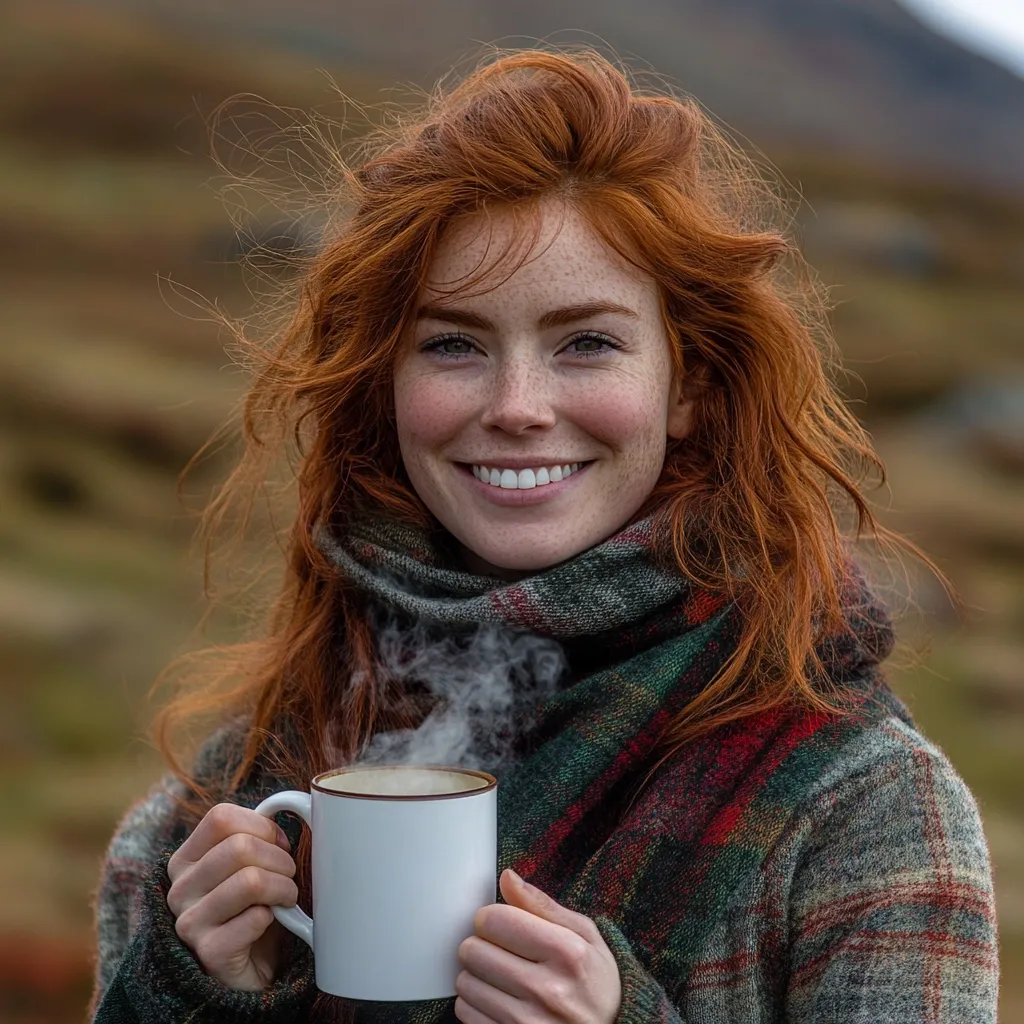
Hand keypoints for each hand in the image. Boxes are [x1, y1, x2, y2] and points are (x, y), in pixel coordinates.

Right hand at [166, 803, 297, 990]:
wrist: (249, 969)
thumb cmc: (253, 907)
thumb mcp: (251, 865)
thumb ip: (259, 836)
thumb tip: (292, 805)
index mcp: (185, 859)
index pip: (220, 817)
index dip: (261, 825)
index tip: (279, 844)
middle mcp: (179, 889)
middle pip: (240, 847)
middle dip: (280, 859)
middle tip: (288, 876)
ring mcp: (189, 923)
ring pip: (250, 880)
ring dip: (283, 887)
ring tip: (286, 897)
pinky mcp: (208, 953)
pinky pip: (255, 919)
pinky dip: (275, 916)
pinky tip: (272, 922)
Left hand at [455, 868, 621, 1023]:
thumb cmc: (595, 982)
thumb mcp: (584, 935)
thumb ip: (542, 904)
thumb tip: (507, 877)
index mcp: (567, 952)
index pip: (495, 919)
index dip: (491, 917)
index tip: (500, 924)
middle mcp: (546, 990)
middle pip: (472, 950)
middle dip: (481, 944)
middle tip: (499, 951)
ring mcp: (526, 1023)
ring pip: (465, 982)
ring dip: (477, 975)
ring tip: (501, 977)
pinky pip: (465, 1012)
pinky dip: (475, 1003)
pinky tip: (498, 1000)